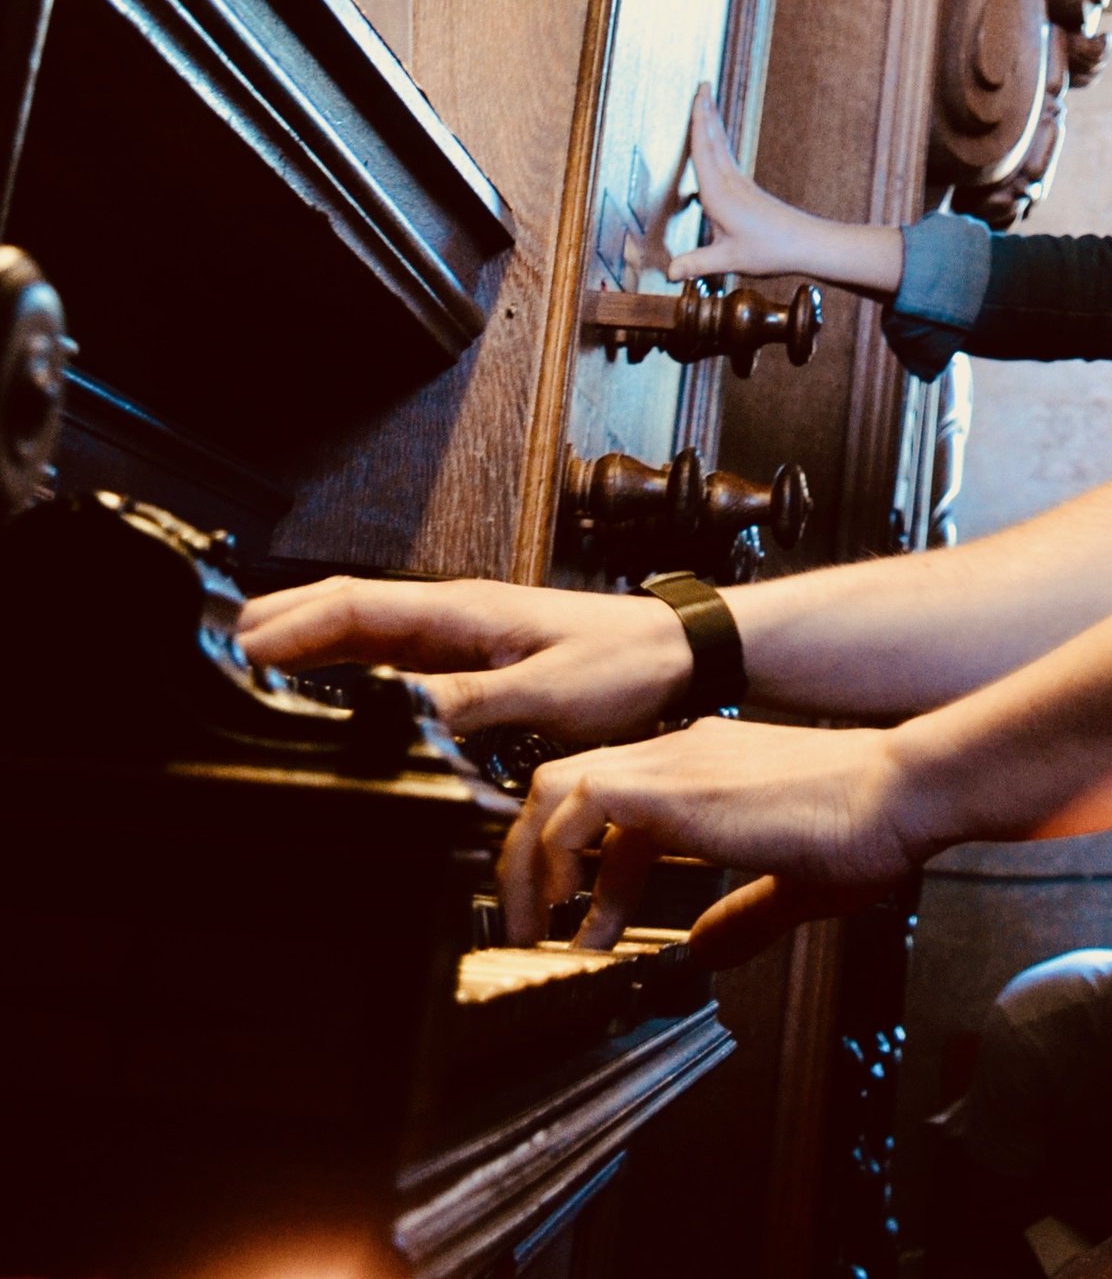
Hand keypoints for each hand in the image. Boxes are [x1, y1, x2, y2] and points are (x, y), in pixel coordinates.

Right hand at [237, 575, 691, 739]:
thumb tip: (399, 715)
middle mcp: (454, 614)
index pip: (352, 606)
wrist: (685, 654)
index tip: (233, 651)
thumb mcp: (549, 692)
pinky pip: (396, 659)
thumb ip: (473, 702)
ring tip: (248, 674)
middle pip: (344, 610)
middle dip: (277, 628)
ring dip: (307, 646)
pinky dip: (350, 668)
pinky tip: (330, 693)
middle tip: (215, 660)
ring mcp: (462, 634)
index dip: (286, 627)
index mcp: (463, 609)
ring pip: (365, 633)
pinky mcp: (477, 658)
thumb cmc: (630, 664)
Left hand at [502, 716, 925, 963]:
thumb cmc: (869, 826)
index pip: (614, 804)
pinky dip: (556, 851)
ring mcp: (675, 762)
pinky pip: (578, 799)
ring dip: (531, 859)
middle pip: (563, 784)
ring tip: (532, 924)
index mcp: (709, 770)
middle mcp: (683, 756)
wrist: (901, 792)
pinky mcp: (676, 784)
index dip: (589, 870)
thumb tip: (708, 950)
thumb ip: (746, 913)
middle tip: (532, 925)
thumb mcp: (793, 881)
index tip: (589, 927)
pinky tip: (570, 906)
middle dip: (534, 858)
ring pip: (553, 784)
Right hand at [667, 83, 831, 284]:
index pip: (704, 151)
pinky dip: (717, 146)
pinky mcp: (747, 192)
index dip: (698, 123)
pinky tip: (713, 148)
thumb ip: (697, 263)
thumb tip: (670, 272)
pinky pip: (726, 161)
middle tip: (702, 84)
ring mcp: (741, 186)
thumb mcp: (730, 260)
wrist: (807, 245)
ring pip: (721, 148)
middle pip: (714, 141)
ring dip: (712, 125)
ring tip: (705, 105)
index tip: (697, 96)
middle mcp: (731, 184)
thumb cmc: (772, 250)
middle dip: (706, 112)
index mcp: (721, 194)